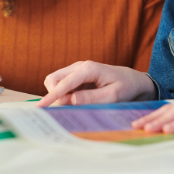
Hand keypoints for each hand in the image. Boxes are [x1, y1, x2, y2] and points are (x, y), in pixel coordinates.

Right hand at [37, 61, 155, 106]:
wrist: (133, 80)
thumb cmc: (125, 87)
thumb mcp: (113, 96)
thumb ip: (91, 98)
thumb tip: (71, 100)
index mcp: (88, 68)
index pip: (64, 83)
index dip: (52, 96)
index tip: (41, 107)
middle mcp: (80, 66)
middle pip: (53, 79)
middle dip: (54, 94)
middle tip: (70, 107)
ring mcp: (77, 70)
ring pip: (55, 82)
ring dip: (59, 95)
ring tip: (77, 104)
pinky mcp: (76, 76)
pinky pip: (62, 85)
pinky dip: (63, 94)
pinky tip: (77, 100)